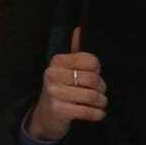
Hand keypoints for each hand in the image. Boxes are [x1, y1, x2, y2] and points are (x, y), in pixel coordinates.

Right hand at [27, 27, 107, 141]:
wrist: (44, 115)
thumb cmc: (59, 88)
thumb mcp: (64, 69)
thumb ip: (74, 50)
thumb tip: (80, 29)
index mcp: (57, 61)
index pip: (91, 61)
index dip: (98, 70)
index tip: (95, 75)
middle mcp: (53, 75)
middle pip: (92, 79)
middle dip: (101, 88)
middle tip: (100, 92)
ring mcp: (54, 92)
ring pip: (91, 96)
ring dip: (101, 101)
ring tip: (100, 102)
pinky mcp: (58, 110)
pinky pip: (86, 111)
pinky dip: (96, 113)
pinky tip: (98, 113)